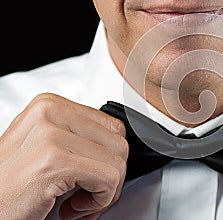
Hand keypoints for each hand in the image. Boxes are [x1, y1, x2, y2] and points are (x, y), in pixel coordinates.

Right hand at [0, 93, 127, 219]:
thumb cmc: (15, 185)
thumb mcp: (48, 148)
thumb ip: (79, 137)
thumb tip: (119, 146)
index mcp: (51, 105)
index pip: (113, 126)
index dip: (111, 157)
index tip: (94, 176)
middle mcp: (50, 112)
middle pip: (119, 142)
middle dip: (112, 175)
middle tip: (89, 193)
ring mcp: (51, 134)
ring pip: (118, 161)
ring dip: (106, 191)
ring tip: (79, 200)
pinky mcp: (54, 160)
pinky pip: (108, 178)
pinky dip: (99, 201)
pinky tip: (73, 207)